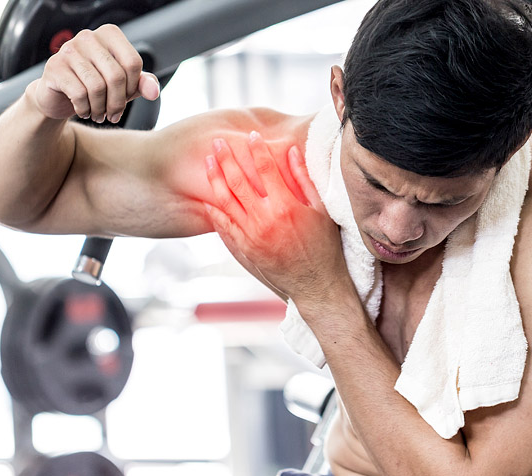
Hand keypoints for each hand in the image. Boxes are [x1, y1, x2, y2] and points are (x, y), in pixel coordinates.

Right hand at [30, 24, 160, 121]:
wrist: (58, 96)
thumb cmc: (94, 86)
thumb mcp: (123, 85)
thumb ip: (141, 84)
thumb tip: (153, 91)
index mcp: (109, 34)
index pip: (133, 62)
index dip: (133, 87)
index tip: (125, 99)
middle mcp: (88, 37)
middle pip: (116, 76)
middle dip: (118, 103)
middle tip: (113, 115)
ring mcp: (69, 49)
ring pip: (97, 87)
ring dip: (101, 109)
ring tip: (99, 115)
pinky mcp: (55, 67)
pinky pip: (79, 94)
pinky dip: (85, 109)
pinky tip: (84, 111)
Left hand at [204, 131, 351, 307]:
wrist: (316, 285)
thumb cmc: (324, 247)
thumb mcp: (321, 210)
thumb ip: (304, 179)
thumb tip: (291, 151)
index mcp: (286, 206)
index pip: (266, 168)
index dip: (257, 149)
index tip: (252, 135)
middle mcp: (265, 220)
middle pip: (239, 181)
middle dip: (227, 158)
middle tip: (218, 142)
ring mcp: (252, 236)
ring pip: (226, 201)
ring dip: (215, 179)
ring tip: (208, 163)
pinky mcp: (245, 249)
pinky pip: (224, 225)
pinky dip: (214, 210)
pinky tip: (207, 198)